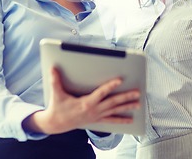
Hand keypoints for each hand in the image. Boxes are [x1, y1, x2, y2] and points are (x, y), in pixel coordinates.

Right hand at [23, 67, 140, 134]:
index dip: (110, 86)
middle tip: (137, 92)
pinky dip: (122, 120)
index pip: (101, 93)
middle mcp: (94, 110)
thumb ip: (55, 80)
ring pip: (115, 111)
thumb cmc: (58, 107)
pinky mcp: (97, 120)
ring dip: (127, 107)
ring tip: (139, 103)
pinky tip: (131, 120)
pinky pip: (112, 120)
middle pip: (113, 102)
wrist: (56, 124)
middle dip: (126, 97)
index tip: (120, 79)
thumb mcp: (56, 94)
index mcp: (86, 103)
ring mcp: (97, 116)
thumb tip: (53, 67)